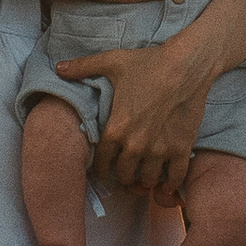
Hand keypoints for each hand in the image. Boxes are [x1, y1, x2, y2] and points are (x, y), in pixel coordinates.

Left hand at [51, 31, 218, 202]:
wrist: (186, 65)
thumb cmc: (149, 63)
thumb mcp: (112, 62)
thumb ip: (83, 67)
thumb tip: (59, 68)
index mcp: (116, 129)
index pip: (103, 162)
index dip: (102, 169)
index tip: (105, 170)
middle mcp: (136, 145)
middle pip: (126, 175)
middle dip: (124, 175)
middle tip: (127, 171)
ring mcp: (160, 149)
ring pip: (148, 179)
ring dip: (146, 180)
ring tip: (146, 176)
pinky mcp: (181, 148)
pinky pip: (175, 177)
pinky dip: (170, 183)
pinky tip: (167, 182)